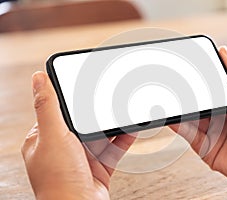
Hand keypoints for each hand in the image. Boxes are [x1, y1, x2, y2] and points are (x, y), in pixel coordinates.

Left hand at [21, 72, 134, 199]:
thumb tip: (38, 78)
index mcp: (45, 139)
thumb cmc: (60, 178)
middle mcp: (63, 148)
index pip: (58, 111)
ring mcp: (83, 157)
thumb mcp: (53, 135)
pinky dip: (124, 138)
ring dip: (113, 124)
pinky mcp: (99, 166)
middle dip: (97, 110)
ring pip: (101, 134)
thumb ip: (48, 107)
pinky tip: (132, 128)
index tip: (85, 85)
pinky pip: (114, 147)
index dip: (72, 98)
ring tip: (124, 110)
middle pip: (83, 121)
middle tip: (110, 95)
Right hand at [169, 47, 226, 199]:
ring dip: (179, 110)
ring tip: (167, 99)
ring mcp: (212, 133)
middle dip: (183, 96)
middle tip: (170, 85)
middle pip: (196, 104)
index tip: (183, 71)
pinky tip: (172, 117)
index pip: (207, 89)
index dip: (195, 81)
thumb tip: (223, 52)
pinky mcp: (206, 149)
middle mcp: (219, 118)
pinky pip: (189, 136)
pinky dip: (179, 127)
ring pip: (189, 119)